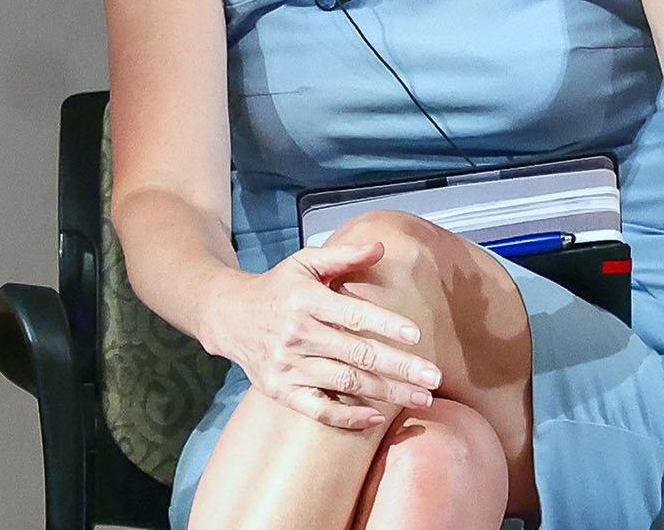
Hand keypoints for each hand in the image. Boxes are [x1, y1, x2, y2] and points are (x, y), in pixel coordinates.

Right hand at [198, 241, 442, 429]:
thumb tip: (380, 246)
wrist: (229, 316)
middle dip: (399, 367)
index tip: (416, 335)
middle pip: (357, 355)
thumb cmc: (277, 287)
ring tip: (421, 398)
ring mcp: (288, 367)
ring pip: (345, 384)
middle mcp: (297, 335)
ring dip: (386, 393)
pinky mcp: (281, 391)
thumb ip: (344, 255)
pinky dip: (347, 418)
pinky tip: (376, 417)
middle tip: (434, 378)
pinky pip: (318, 410)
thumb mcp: (305, 262)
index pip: (353, 315)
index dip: (385, 325)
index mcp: (306, 301)